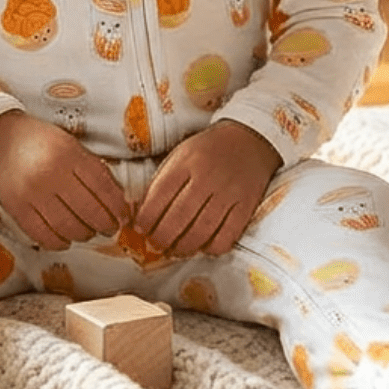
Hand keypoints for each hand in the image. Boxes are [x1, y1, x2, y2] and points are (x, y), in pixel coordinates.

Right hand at [0, 112, 128, 249]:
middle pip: (89, 211)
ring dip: (85, 235)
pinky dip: (60, 242)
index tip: (124, 215)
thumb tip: (117, 198)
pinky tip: (67, 239)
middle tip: (110, 228)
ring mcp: (33, 194)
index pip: (103, 187)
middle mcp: (51, 174)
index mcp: (69, 154)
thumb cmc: (40, 140)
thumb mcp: (70, 144)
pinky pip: (44, 236)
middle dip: (106, 225)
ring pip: (69, 228)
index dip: (118, 206)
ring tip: (89, 232)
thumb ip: (92, 168)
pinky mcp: (17, 210)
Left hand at [133, 121, 282, 257]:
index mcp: (186, 161)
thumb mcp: (180, 154)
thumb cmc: (207, 150)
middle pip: (178, 218)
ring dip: (183, 248)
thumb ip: (163, 180)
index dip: (146, 218)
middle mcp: (207, 177)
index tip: (140, 228)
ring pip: (201, 232)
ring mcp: (228, 193)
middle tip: (156, 244)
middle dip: (161, 238)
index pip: (159, 195)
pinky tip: (203, 245)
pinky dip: (211, 248)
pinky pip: (226, 238)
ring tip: (175, 249)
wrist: (248, 139)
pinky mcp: (246, 206)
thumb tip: (143, 212)